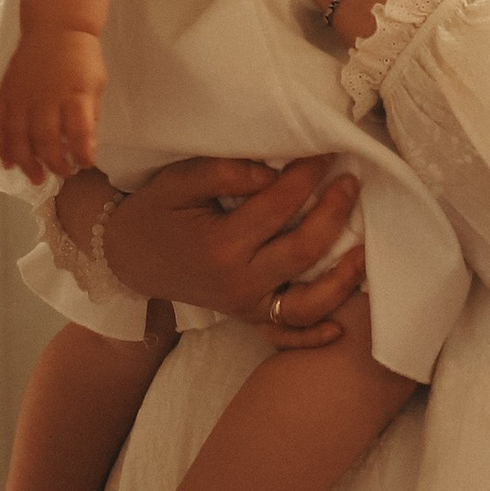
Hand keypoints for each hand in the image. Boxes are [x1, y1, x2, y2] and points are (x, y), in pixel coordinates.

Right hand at [0, 28, 107, 183]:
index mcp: (75, 93)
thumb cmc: (81, 58)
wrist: (55, 26)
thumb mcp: (96, 84)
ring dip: (26, 161)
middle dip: (54, 164)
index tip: (85, 165)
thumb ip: (89, 115)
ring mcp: (22, 95)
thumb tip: (85, 148)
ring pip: (19, 136)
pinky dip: (2, 145)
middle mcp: (47, 96)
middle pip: (46, 139)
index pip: (79, 132)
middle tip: (62, 175)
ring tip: (35, 177)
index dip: (82, 155)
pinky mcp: (7, 92)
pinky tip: (7, 162)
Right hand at [86, 154, 365, 343]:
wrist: (126, 256)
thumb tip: (274, 172)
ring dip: (342, 280)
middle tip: (350, 184)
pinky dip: (313, 337)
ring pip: (306, 304)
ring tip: (363, 251)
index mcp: (221, 244)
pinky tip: (339, 329)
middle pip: (304, 251)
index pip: (279, 204)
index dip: (307, 175)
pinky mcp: (246, 318)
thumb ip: (225, 171)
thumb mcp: (179, 180)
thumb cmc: (156, 212)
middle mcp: (238, 282)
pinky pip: (284, 335)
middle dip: (334, 213)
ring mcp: (244, 307)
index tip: (327, 152)